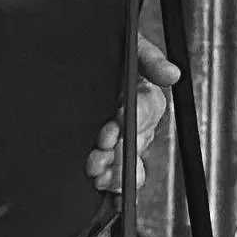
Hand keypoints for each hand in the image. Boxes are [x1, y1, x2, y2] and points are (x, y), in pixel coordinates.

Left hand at [84, 38, 177, 199]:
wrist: (63, 66)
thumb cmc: (102, 56)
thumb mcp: (126, 47)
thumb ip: (148, 59)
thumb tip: (173, 74)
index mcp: (142, 93)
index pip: (149, 108)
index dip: (136, 117)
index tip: (117, 120)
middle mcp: (136, 121)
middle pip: (139, 141)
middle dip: (119, 149)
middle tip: (99, 150)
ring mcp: (122, 143)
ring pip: (131, 164)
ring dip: (115, 170)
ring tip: (95, 170)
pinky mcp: (109, 162)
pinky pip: (121, 182)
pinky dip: (115, 188)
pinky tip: (102, 187)